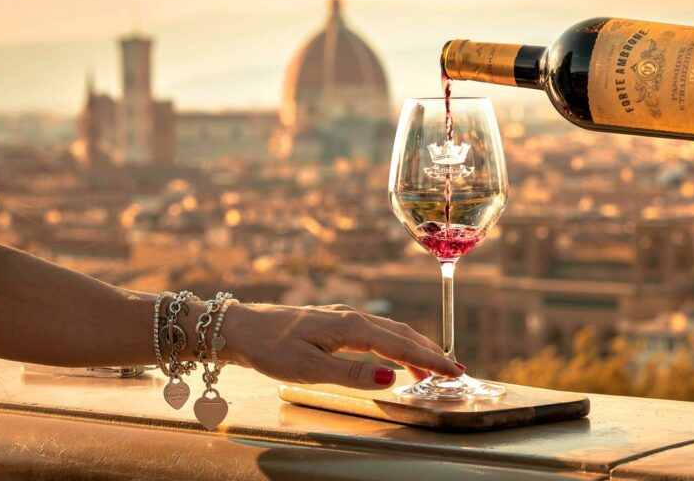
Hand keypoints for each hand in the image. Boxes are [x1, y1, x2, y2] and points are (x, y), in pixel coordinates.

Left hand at [222, 303, 463, 388]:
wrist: (240, 328)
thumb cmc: (270, 348)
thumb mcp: (309, 369)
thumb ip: (352, 374)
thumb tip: (391, 378)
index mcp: (350, 327)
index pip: (400, 345)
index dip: (429, 359)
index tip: (453, 371)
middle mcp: (351, 317)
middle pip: (401, 334)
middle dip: (429, 352)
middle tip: (453, 371)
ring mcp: (343, 317)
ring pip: (389, 331)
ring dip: (414, 348)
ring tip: (431, 368)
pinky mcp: (334, 322)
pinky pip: (375, 332)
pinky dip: (394, 344)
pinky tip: (395, 356)